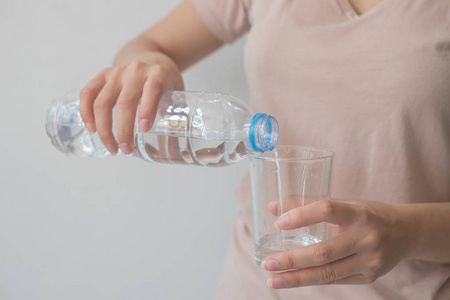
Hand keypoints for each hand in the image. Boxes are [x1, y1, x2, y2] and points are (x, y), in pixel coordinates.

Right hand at [79, 53, 183, 154]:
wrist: (150, 57)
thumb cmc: (165, 80)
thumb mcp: (177, 93)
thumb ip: (177, 116)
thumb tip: (174, 151)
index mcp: (158, 73)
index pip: (152, 89)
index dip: (147, 109)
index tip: (144, 129)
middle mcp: (136, 71)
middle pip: (125, 101)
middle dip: (124, 129)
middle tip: (127, 149)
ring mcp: (117, 72)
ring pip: (103, 101)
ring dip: (104, 128)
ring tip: (112, 148)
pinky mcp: (103, 75)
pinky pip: (88, 93)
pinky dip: (86, 112)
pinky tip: (91, 129)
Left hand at [262, 199, 413, 288]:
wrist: (406, 233)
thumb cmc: (368, 215)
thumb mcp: (344, 203)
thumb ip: (308, 203)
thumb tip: (273, 207)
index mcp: (358, 213)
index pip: (327, 210)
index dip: (301, 216)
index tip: (278, 222)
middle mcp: (366, 238)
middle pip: (324, 252)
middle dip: (292, 260)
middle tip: (268, 263)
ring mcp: (369, 261)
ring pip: (328, 273)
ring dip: (297, 279)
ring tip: (273, 280)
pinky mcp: (369, 277)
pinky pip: (335, 281)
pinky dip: (311, 281)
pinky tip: (293, 281)